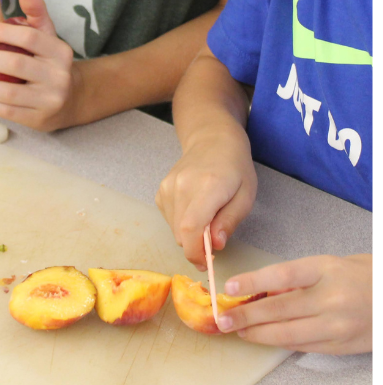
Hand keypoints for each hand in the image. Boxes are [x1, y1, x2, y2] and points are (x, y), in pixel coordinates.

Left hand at [0, 0, 83, 129]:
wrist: (70, 99)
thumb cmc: (48, 61)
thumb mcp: (46, 35)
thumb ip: (36, 12)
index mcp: (60, 52)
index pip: (30, 38)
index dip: (4, 33)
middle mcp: (59, 76)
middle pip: (17, 66)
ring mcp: (50, 100)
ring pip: (10, 93)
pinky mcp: (39, 119)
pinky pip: (8, 111)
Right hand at [155, 120, 255, 269]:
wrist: (212, 141)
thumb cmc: (235, 168)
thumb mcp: (246, 196)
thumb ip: (229, 221)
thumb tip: (215, 246)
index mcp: (207, 187)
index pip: (191, 228)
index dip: (196, 252)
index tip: (206, 264)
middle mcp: (181, 187)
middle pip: (181, 233)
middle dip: (197, 246)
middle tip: (215, 244)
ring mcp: (166, 188)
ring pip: (174, 229)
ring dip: (190, 235)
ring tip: (208, 221)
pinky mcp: (160, 192)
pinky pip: (169, 219)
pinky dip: (182, 224)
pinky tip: (195, 210)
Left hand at [220, 255, 371, 353]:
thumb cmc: (358, 276)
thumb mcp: (327, 266)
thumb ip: (295, 278)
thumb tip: (260, 291)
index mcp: (327, 270)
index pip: (282, 275)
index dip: (252, 282)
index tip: (228, 287)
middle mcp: (333, 298)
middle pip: (279, 309)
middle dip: (246, 316)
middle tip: (223, 319)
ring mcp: (338, 325)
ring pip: (287, 334)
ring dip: (257, 334)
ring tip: (239, 330)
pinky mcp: (342, 345)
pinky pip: (302, 346)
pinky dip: (279, 342)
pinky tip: (263, 337)